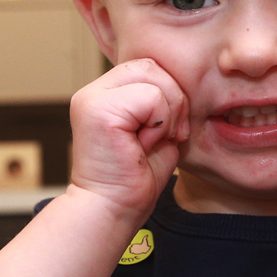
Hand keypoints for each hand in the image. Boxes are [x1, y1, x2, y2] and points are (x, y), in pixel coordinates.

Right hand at [69, 58, 188, 219]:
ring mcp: (92, 98)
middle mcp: (93, 91)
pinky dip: (160, 122)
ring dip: (168, 111)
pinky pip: (151, 96)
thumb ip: (163, 103)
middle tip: (170, 135)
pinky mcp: (98, 109)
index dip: (170, 94)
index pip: (149, 68)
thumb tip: (185, 82)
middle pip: (151, 66)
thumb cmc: (136, 178)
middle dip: (174, 99)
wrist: (113, 210)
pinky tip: (144, 144)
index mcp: (105, 93)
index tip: (172, 130)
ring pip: (153, 76)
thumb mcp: (157, 131)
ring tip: (153, 141)